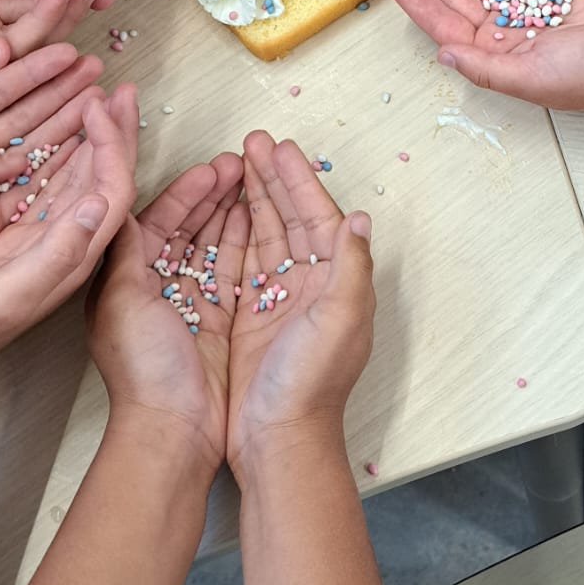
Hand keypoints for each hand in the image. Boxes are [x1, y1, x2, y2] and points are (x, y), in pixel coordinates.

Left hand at [0, 40, 103, 332]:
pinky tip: (85, 154)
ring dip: (65, 126)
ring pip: (32, 150)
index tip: (66, 52)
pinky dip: (57, 175)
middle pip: (21, 115)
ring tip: (100, 102)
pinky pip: (27, 194)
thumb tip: (8, 163)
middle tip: (96, 69)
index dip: (31, 71)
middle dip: (59, 91)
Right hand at [0, 87, 135, 397]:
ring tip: (96, 98)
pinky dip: (56, 154)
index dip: (113, 142)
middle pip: (103, 178)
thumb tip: (100, 202)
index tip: (100, 101)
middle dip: (115, 131)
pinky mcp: (16, 242)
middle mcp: (65, 246)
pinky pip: (46, 187)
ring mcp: (41, 242)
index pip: (111, 188)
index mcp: (72, 256)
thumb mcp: (8, 293)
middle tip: (119, 87)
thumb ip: (57, 251)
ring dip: (90, 137)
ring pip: (77, 178)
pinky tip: (51, 135)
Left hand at [87, 147, 246, 473]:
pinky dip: (243, 241)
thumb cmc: (144, 371)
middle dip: (210, 192)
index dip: (184, 190)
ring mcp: (190, 303)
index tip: (212, 167)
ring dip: (228, 210)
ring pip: (210, 241)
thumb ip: (123, 251)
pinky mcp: (219, 321)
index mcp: (126, 279)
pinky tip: (257, 218)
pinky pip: (232, 269)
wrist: (176, 431)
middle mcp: (155, 287)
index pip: (155, 218)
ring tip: (250, 181)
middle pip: (185, 225)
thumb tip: (112, 203)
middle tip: (238, 164)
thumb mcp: (121, 301)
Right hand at [225, 132, 374, 488]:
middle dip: (272, 179)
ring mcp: (278, 302)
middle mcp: (310, 287)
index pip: (318, 217)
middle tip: (251, 143)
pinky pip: (243, 263)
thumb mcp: (340, 319)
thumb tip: (361, 218)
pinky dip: (234, 235)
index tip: (277, 147)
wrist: (278, 441)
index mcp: (336, 283)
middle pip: (291, 219)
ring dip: (253, 199)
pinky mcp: (250, 319)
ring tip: (234, 165)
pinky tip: (221, 212)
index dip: (298, 180)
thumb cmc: (311, 384)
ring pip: (267, 236)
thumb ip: (351, 266)